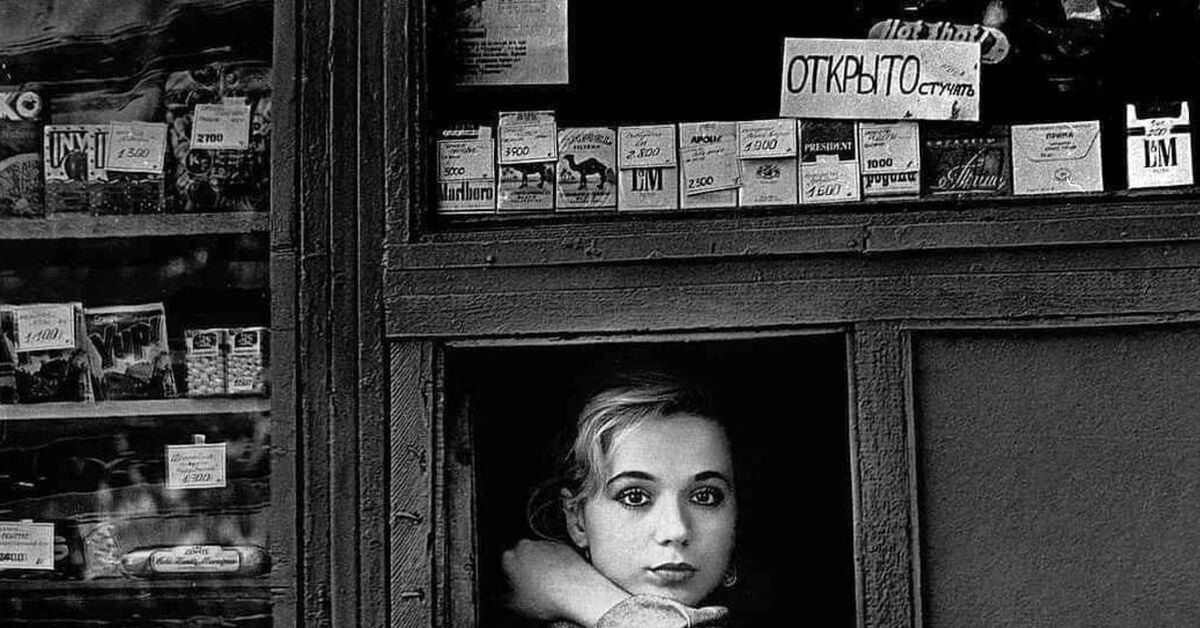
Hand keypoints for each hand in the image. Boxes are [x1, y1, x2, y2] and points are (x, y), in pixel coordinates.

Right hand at [502, 539, 629, 626]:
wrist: (576, 590)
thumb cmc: (548, 596)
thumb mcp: (517, 605)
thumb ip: (504, 598)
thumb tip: (504, 599)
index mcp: (510, 558)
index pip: (503, 563)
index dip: (509, 577)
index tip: (515, 586)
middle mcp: (527, 546)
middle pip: (521, 556)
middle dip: (525, 569)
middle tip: (531, 587)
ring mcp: (546, 544)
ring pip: (539, 555)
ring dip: (541, 566)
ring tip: (548, 586)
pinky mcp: (563, 546)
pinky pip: (555, 555)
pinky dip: (557, 565)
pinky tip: (560, 581)